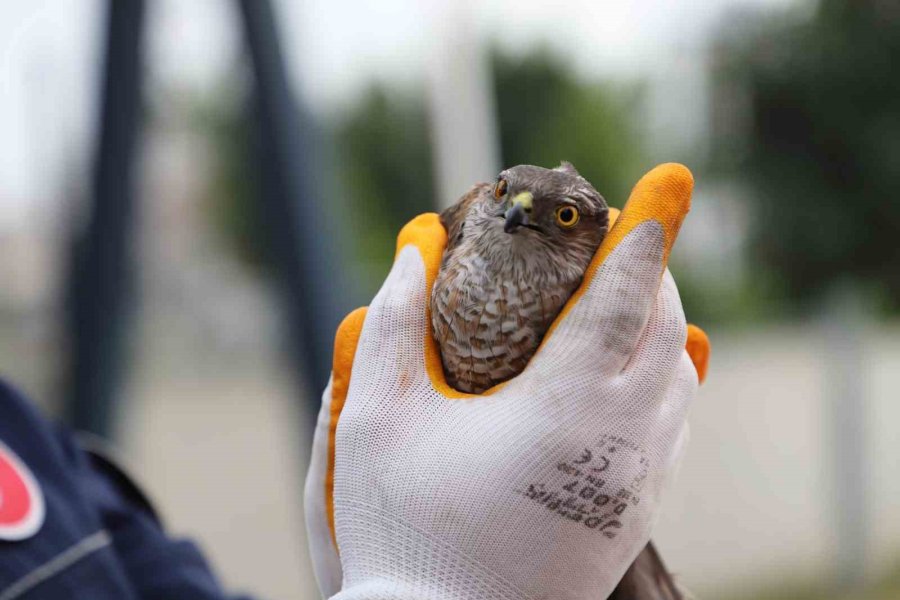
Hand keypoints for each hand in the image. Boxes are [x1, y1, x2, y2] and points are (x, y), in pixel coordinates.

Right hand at [305, 164, 708, 598]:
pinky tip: (630, 373)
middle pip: (664, 333)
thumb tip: (413, 252)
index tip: (663, 188)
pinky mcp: (632, 518)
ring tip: (627, 299)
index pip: (622, 299)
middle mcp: (618, 443)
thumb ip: (394, 324)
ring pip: (678, 382)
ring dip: (661, 329)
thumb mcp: (377, 418)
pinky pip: (672, 430)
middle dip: (652, 276)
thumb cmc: (400, 531)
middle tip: (624, 242)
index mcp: (563, 409)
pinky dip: (663, 382)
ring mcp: (633, 485)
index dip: (642, 237)